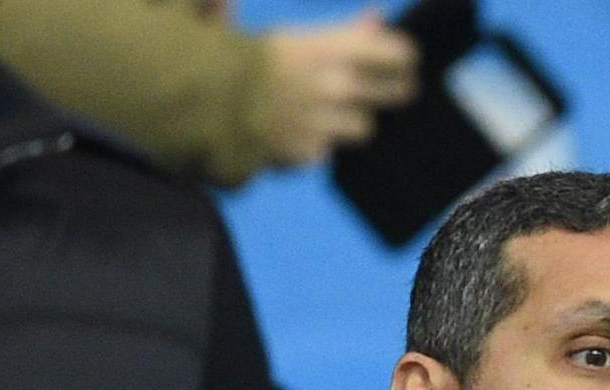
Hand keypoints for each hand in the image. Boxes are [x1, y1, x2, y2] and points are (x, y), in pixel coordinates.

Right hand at [259, 8, 422, 168]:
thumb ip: (344, 32)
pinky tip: (298, 132)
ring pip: (364, 127)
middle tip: (395, 90)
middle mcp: (333, 86)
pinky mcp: (308, 154)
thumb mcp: (296, 36)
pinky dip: (317, 145)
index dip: (403, 58)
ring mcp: (323, 123)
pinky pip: (329, 151)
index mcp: (329, 49)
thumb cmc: (250, 61)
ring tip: (331, 113)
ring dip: (352, 122)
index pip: (396, 55)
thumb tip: (377, 16)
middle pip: (396, 94)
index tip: (406, 61)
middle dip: (394, 90)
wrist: (203, 99)